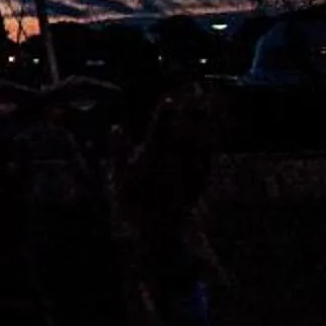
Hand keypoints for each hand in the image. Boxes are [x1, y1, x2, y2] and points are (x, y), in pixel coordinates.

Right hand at [116, 88, 216, 275]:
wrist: (160, 230)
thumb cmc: (134, 203)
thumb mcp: (119, 178)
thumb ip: (118, 151)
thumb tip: (116, 127)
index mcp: (152, 158)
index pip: (159, 130)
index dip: (164, 114)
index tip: (168, 99)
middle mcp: (174, 161)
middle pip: (186, 131)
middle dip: (191, 113)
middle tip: (197, 94)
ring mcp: (190, 171)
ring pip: (199, 142)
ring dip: (202, 124)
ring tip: (206, 108)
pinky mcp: (199, 180)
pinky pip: (206, 158)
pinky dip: (207, 145)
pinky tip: (209, 138)